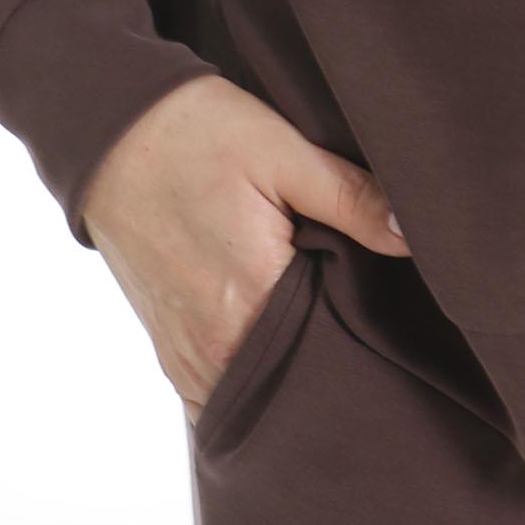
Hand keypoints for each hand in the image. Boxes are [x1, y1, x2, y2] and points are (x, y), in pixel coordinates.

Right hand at [77, 74, 413, 423]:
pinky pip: (220, 390)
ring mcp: (185, 358)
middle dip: (335, 363)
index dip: (369, 340)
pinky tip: (282, 344)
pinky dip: (253, 376)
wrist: (111, 132)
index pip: (333, 356)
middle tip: (369, 325)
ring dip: (292, 371)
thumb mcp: (283, 152)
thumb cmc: (197, 135)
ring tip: (328, 332)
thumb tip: (414, 237)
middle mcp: (212, 349)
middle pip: (296, 383)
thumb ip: (350, 199)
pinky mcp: (168, 351)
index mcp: (249, 302)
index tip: (394, 320)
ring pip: (258, 393)